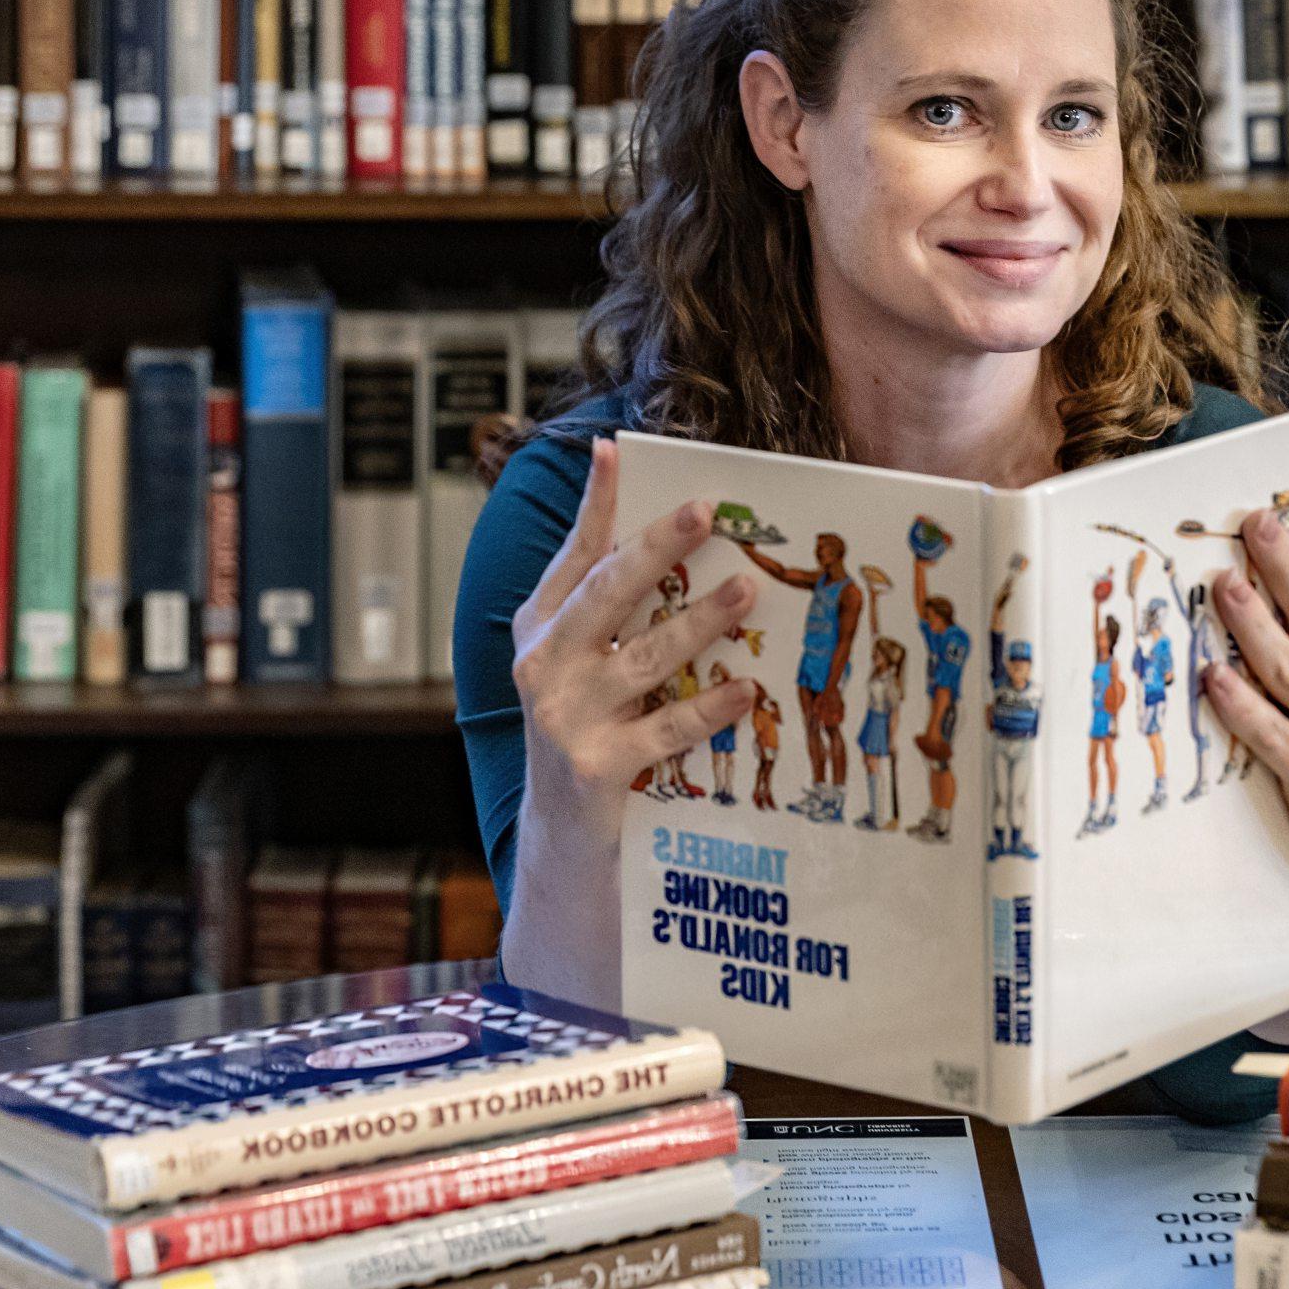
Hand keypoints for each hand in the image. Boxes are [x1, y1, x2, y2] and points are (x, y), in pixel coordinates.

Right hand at [512, 439, 758, 837]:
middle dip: (656, 546)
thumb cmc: (589, 732)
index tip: (613, 450)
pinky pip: (664, 729)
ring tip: (747, 588)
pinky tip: (745, 689)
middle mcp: (544, 665)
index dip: (593, 503)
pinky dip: (708, 708)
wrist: (561, 838)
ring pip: (644, 656)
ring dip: (700, 620)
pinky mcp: (596, 769)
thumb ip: (608, 604)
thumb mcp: (583, 663)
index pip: (573, 556)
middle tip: (705, 510)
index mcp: (540, 629)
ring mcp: (566, 717)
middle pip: (605, 593)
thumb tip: (658, 527)